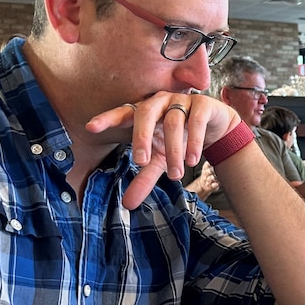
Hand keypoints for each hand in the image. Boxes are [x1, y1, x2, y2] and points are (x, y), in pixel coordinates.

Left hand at [86, 92, 238, 209]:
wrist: (214, 130)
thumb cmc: (180, 141)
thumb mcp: (161, 161)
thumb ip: (144, 178)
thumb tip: (127, 205)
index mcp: (143, 112)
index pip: (122, 112)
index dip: (107, 118)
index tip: (91, 128)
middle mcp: (159, 102)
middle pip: (144, 113)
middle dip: (141, 137)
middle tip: (141, 162)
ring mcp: (181, 100)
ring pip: (173, 121)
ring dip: (173, 150)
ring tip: (176, 175)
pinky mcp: (202, 104)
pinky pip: (196, 120)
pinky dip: (193, 142)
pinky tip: (192, 161)